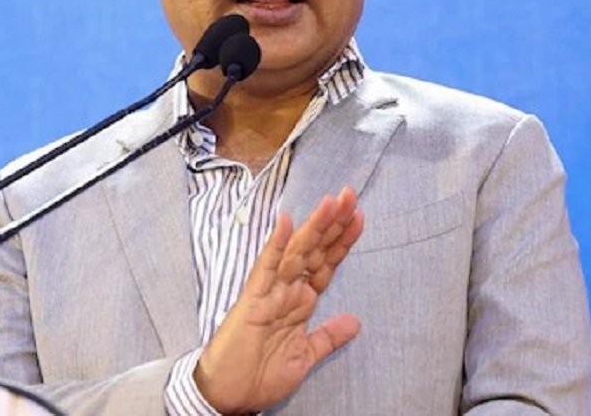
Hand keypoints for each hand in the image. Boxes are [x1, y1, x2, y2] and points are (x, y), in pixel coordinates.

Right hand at [194, 187, 364, 413]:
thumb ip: (328, 336)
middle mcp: (286, 290)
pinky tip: (286, 222)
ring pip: (296, 252)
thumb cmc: (260, 374)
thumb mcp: (306, 355)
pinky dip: (276, 245)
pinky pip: (267, 268)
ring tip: (332, 203)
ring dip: (314, 227)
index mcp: (300, 302)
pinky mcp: (253, 299)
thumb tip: (354, 321)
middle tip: (351, 195)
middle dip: (333, 224)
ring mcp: (269, 292)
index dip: (342, 242)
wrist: (230, 394)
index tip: (360, 217)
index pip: (325, 264)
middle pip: (315, 250)